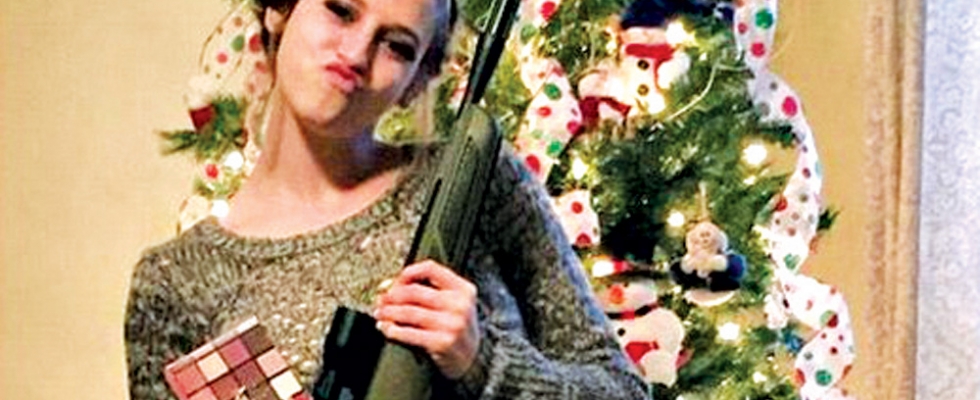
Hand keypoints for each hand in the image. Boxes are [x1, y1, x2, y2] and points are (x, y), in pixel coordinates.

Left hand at [373, 260, 480, 378]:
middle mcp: (459, 305)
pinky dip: (393, 330)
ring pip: (409, 312)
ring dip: (389, 312)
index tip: (395, 281)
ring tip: (379, 313)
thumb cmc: (455, 327)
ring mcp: (452, 324)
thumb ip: (429, 291)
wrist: (471, 358)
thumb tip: (389, 286)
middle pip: (414, 291)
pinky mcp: (442, 343)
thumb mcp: (453, 303)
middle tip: (381, 299)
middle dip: (392, 295)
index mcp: (463, 289)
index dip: (408, 272)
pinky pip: (409, 333)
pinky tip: (386, 328)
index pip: (431, 269)